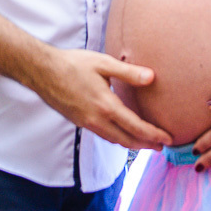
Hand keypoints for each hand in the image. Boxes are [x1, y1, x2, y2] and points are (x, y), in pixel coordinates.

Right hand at [28, 48, 172, 150]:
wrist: (42, 71)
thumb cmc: (73, 64)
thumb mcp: (104, 64)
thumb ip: (129, 72)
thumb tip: (152, 77)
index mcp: (106, 106)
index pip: (136, 127)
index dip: (154, 135)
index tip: (168, 139)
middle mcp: (96, 119)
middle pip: (126, 140)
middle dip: (146, 145)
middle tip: (162, 146)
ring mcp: (85, 123)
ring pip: (113, 140)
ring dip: (131, 143)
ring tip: (146, 142)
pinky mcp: (78, 121)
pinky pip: (102, 135)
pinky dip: (117, 138)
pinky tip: (121, 132)